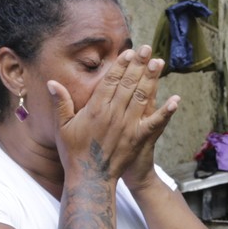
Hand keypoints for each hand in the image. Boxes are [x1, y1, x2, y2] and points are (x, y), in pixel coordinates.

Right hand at [48, 47, 173, 185]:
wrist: (90, 179)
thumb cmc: (74, 153)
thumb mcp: (63, 127)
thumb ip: (60, 103)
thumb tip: (52, 82)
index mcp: (96, 109)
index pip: (111, 81)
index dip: (121, 65)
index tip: (129, 53)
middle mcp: (114, 114)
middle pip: (128, 84)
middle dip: (139, 65)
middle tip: (147, 49)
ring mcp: (128, 126)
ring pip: (142, 96)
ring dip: (151, 78)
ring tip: (158, 62)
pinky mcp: (138, 138)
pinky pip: (155, 122)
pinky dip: (166, 111)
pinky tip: (175, 100)